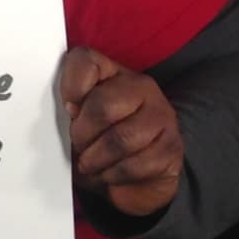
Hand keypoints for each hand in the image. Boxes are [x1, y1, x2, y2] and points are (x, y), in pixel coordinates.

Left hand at [59, 47, 182, 217]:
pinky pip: (133, 166)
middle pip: (102, 105)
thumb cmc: (102, 141)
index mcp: (113, 72)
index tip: (67, 109)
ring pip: (119, 140)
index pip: (86, 61)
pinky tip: (108, 175)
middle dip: (82, 134)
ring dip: (96, 159)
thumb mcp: (82, 121)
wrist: (142, 177)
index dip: (70, 86)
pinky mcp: (171, 148)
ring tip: (89, 164)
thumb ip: (73, 109)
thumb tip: (71, 110)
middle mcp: (141, 87)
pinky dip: (112, 176)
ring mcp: (161, 116)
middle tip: (78, 146)